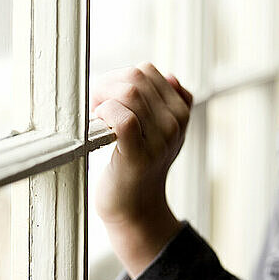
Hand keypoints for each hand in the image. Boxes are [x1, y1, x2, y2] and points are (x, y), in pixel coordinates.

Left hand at [91, 62, 192, 275]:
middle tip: (97, 105)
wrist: (136, 209)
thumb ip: (169, 103)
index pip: (147, 70)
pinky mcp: (139, 155)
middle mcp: (176, 123)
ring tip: (98, 116)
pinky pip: (123, 118)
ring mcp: (160, 140)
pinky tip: (99, 125)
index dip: (120, 77)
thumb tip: (169, 76)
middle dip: (108, 85)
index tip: (108, 97)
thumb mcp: (163, 131)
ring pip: (129, 93)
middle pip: (136, 77)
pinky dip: (105, 114)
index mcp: (181, 112)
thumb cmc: (141, 165)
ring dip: (103, 99)